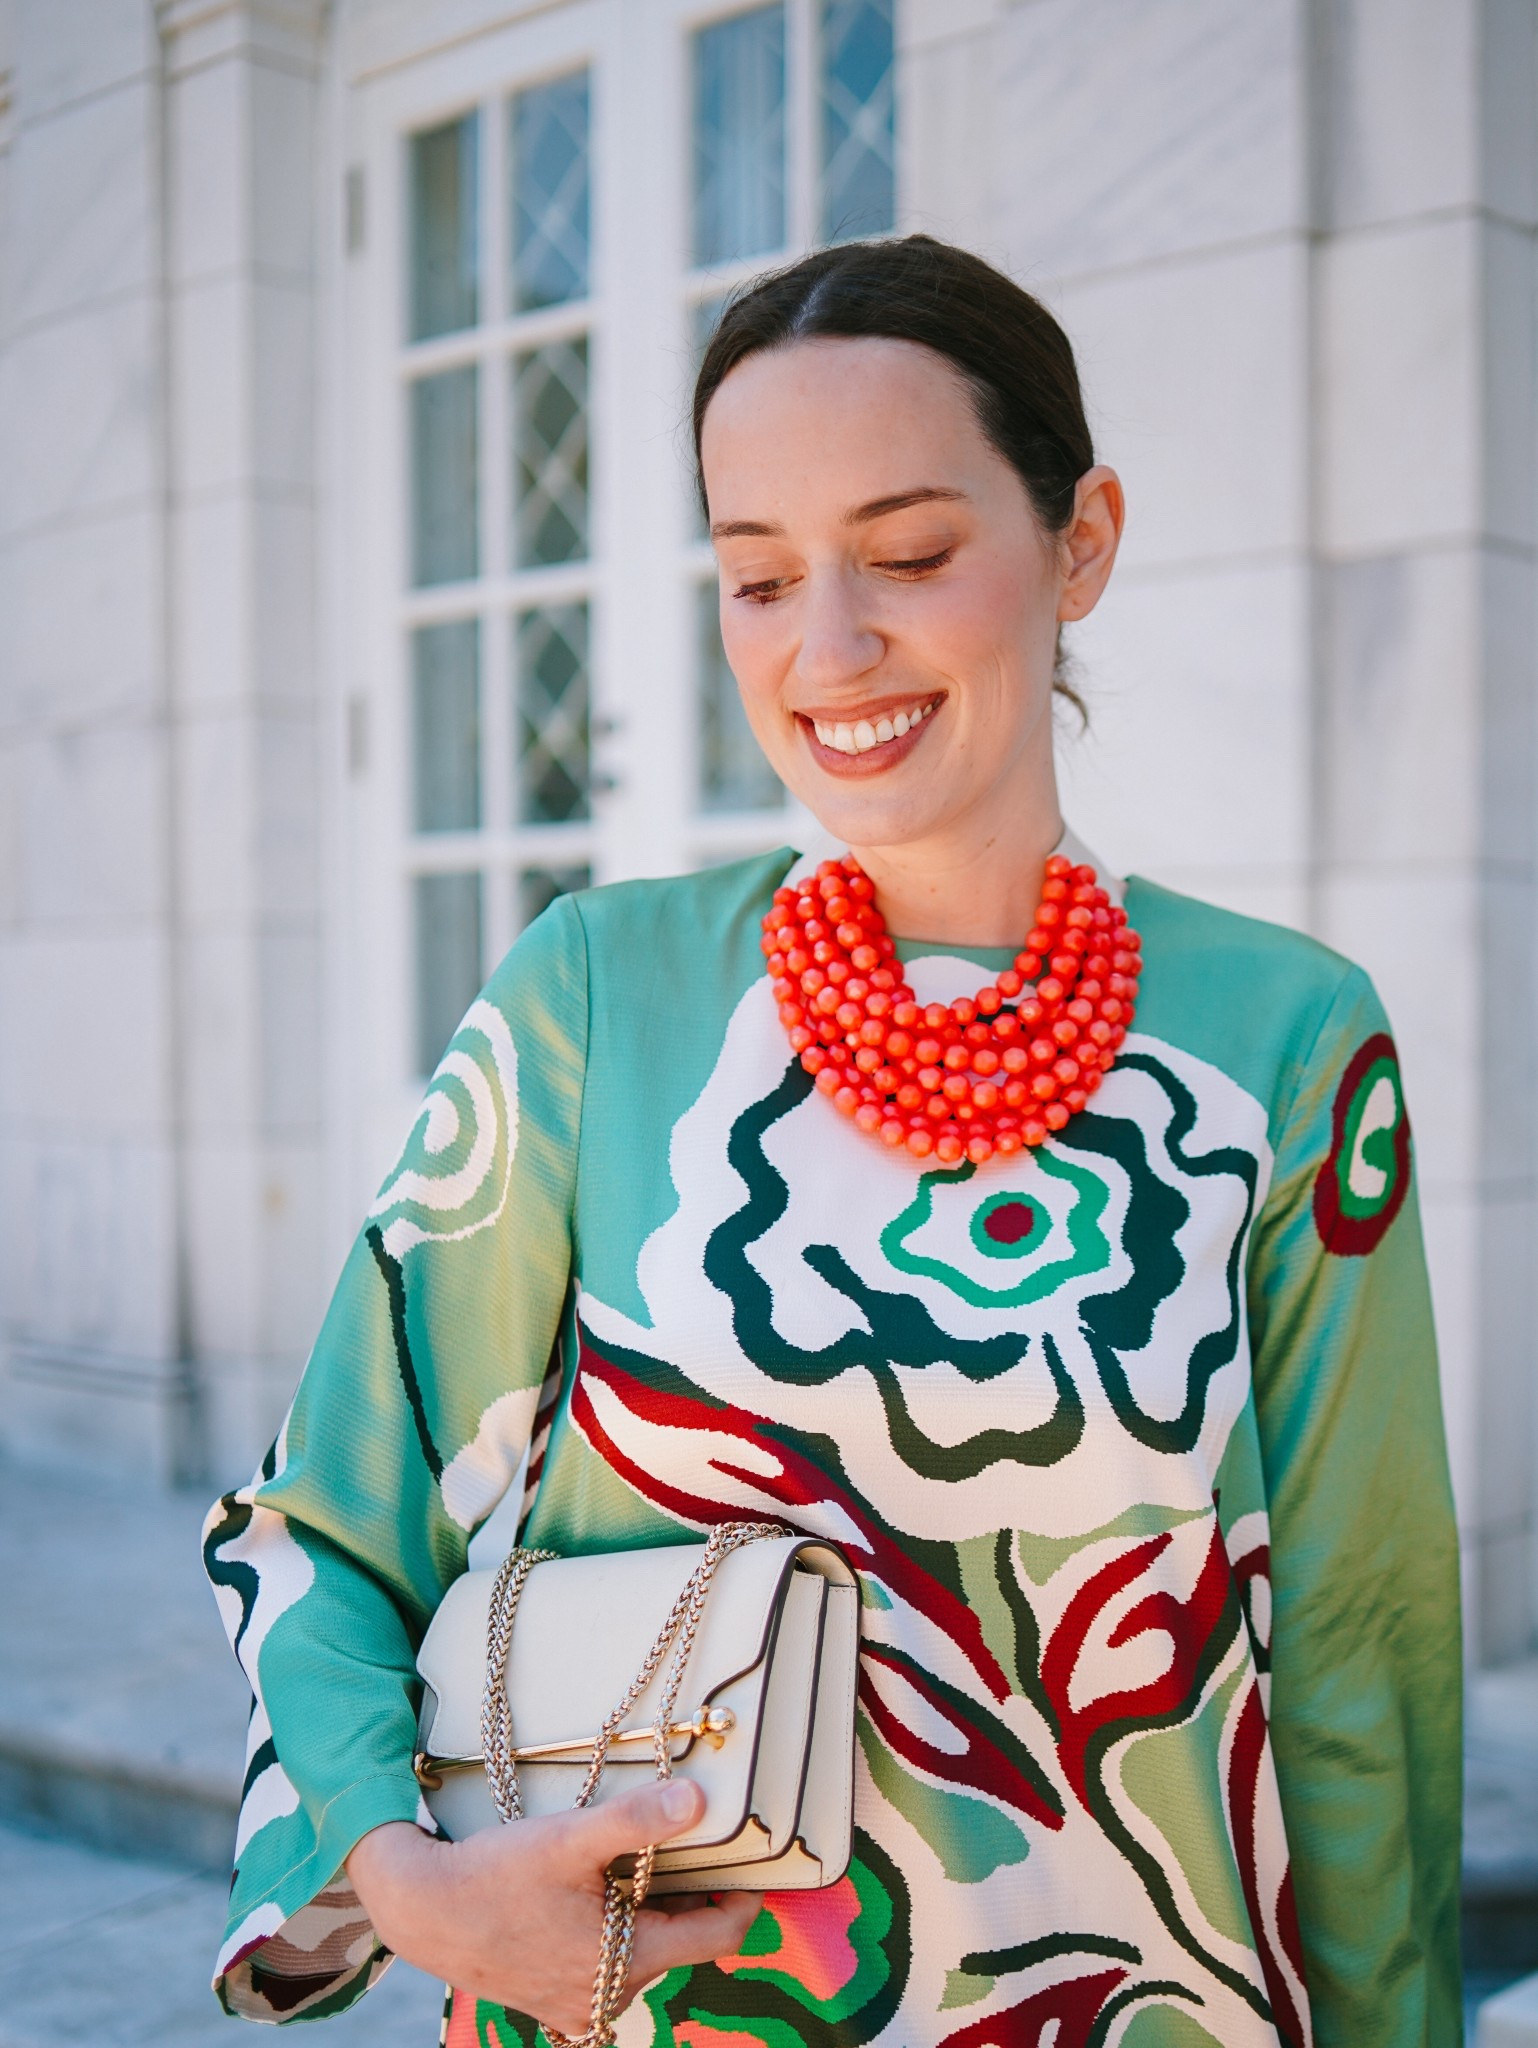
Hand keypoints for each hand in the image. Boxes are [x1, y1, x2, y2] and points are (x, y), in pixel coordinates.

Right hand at [347, 1780, 760, 2036]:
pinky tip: (596, 1898)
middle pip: (681, 1944)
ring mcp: (579, 2006)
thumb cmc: (494, 1875)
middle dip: (692, 1899)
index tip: (748, 1860)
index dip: (742, 1899)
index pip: (718, 1938)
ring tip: (641, 1865)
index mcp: (629, 1962)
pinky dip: (616, 1936)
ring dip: (652, 1915)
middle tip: (692, 1847)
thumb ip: (635, 1820)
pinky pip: (607, 1971)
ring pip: (644, 1956)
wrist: (422, 1909)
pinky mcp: (552, 2003)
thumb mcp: (569, 1839)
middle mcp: (611, 1997)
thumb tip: (698, 1800)